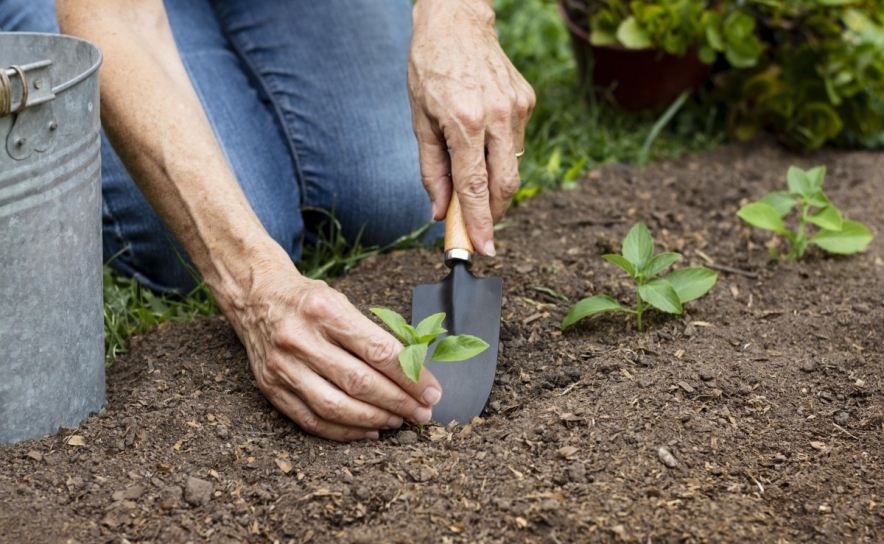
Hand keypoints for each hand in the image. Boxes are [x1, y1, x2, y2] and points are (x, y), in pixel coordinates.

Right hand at [224, 253, 441, 441]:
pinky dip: (344, 431)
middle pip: (359, 382)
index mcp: (324, 310)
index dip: (410, 377)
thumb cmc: (309, 300)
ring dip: (373, 419)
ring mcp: (282, 366)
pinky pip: (311, 420)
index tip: (431, 391)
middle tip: (421, 413)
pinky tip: (368, 430)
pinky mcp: (271, 388)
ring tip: (397, 422)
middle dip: (398, 402)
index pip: (378, 351)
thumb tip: (416, 371)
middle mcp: (300, 338)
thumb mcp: (342, 301)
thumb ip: (373, 334)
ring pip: (335, 406)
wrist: (256, 297)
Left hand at [408, 0, 534, 255]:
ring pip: (513, 166)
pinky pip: (516, 143)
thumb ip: (432, 170)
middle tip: (480, 228)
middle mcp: (497, 116)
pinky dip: (500, 155)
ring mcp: (517, 108)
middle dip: (494, 213)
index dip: (479, 222)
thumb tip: (441, 211)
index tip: (484, 249)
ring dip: (495, 184)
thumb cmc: (429, 69)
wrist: (456, 22)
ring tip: (474, 182)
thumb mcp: (419, 121)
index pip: (474, 186)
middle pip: (505, 184)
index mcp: (464, 122)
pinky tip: (483, 141)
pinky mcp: (527, 101)